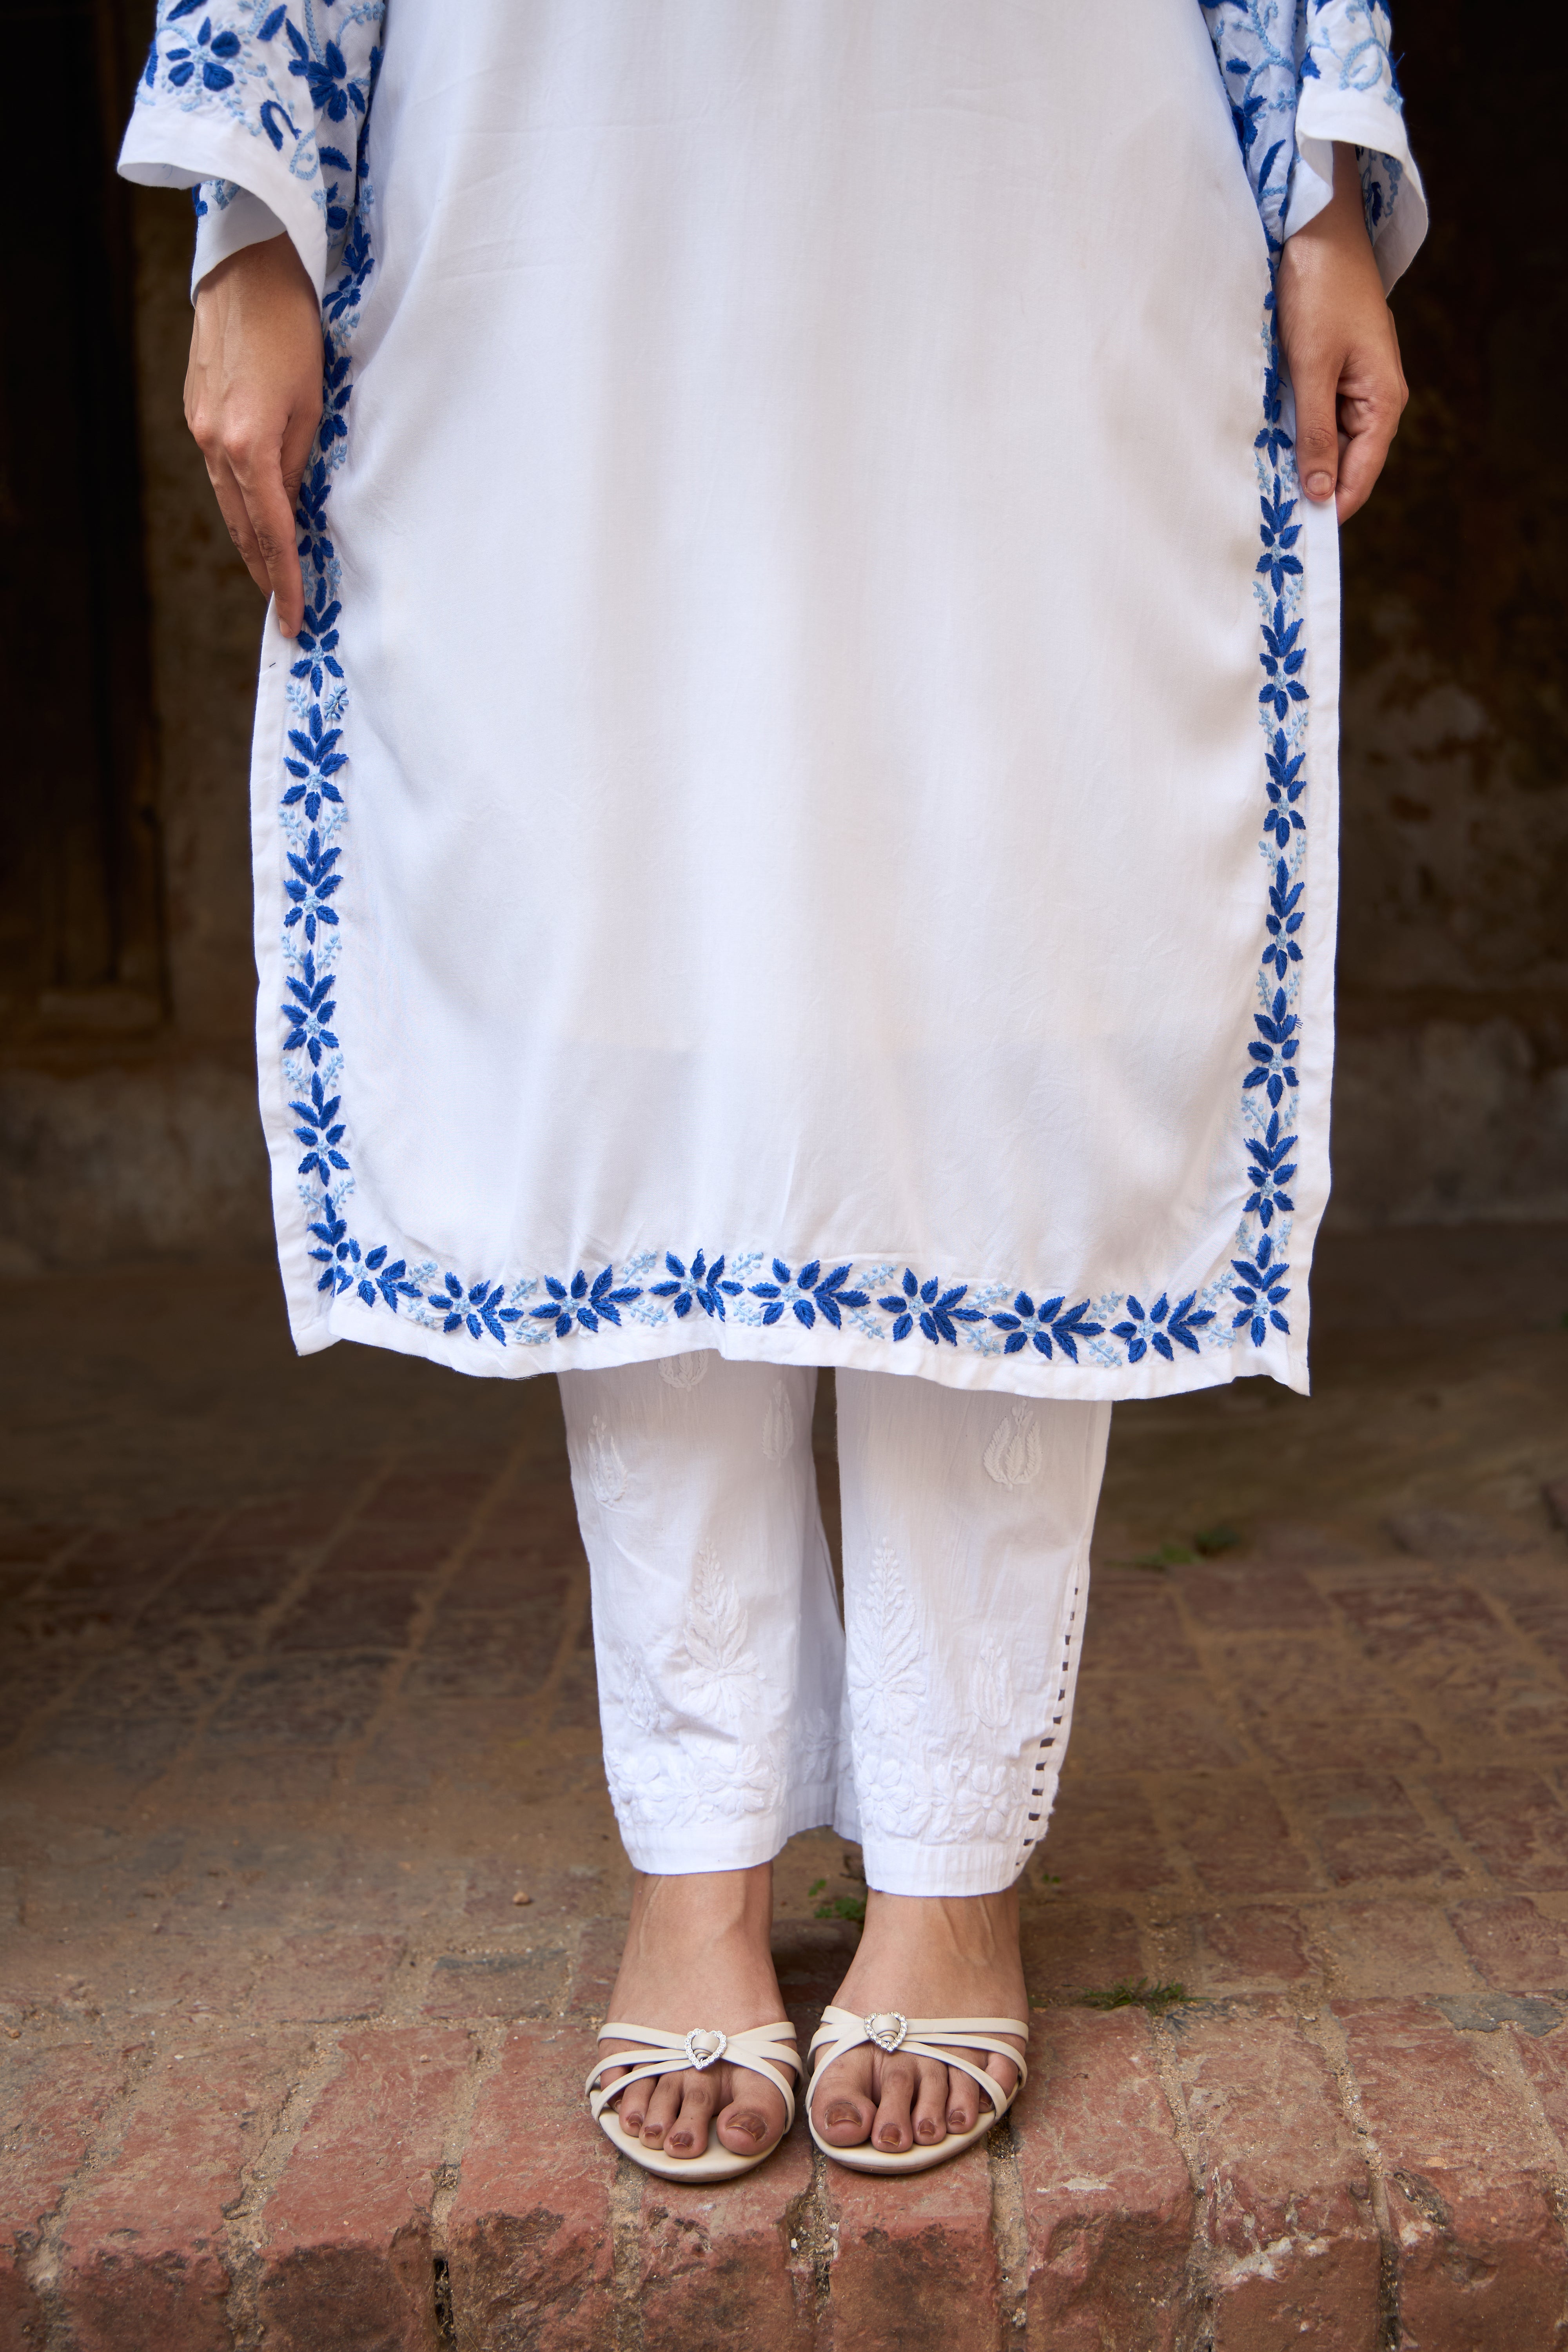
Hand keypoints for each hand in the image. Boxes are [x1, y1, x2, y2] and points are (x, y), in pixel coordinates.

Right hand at [185, 232, 322, 635]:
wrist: (247, 270)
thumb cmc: (294, 330)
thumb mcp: (314, 403)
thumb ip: (301, 461)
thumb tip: (295, 504)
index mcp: (248, 445)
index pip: (272, 532)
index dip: (285, 579)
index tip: (293, 618)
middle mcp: (215, 442)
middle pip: (243, 526)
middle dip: (264, 571)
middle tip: (283, 610)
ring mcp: (200, 426)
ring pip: (229, 502)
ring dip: (251, 540)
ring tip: (271, 575)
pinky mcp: (196, 410)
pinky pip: (221, 471)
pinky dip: (241, 500)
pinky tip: (257, 515)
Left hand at [1275, 142, 1407, 523]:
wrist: (1317, 230)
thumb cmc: (1320, 291)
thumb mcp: (1312, 367)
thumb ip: (1314, 433)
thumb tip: (1319, 493)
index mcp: (1383, 402)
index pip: (1359, 477)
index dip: (1330, 509)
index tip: (1295, 537)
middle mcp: (1374, 399)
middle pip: (1344, 465)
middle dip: (1310, 487)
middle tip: (1266, 518)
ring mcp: (1354, 386)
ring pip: (1326, 443)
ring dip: (1297, 460)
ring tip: (1260, 486)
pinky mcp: (1332, 372)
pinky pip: (1314, 417)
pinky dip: (1292, 432)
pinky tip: (1264, 444)